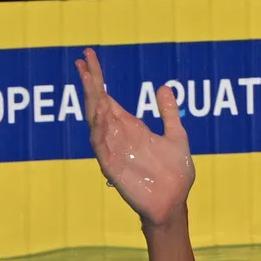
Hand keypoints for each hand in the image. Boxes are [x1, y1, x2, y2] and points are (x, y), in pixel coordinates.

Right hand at [75, 48, 195, 226]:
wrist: (174, 203)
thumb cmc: (175, 175)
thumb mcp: (176, 137)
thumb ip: (169, 114)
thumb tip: (163, 87)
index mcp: (132, 128)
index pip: (108, 98)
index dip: (98, 79)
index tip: (88, 57)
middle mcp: (119, 136)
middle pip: (98, 104)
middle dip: (91, 83)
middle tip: (83, 60)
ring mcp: (114, 150)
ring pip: (96, 122)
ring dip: (92, 102)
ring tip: (89, 80)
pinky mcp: (113, 166)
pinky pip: (102, 145)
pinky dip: (99, 129)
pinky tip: (99, 112)